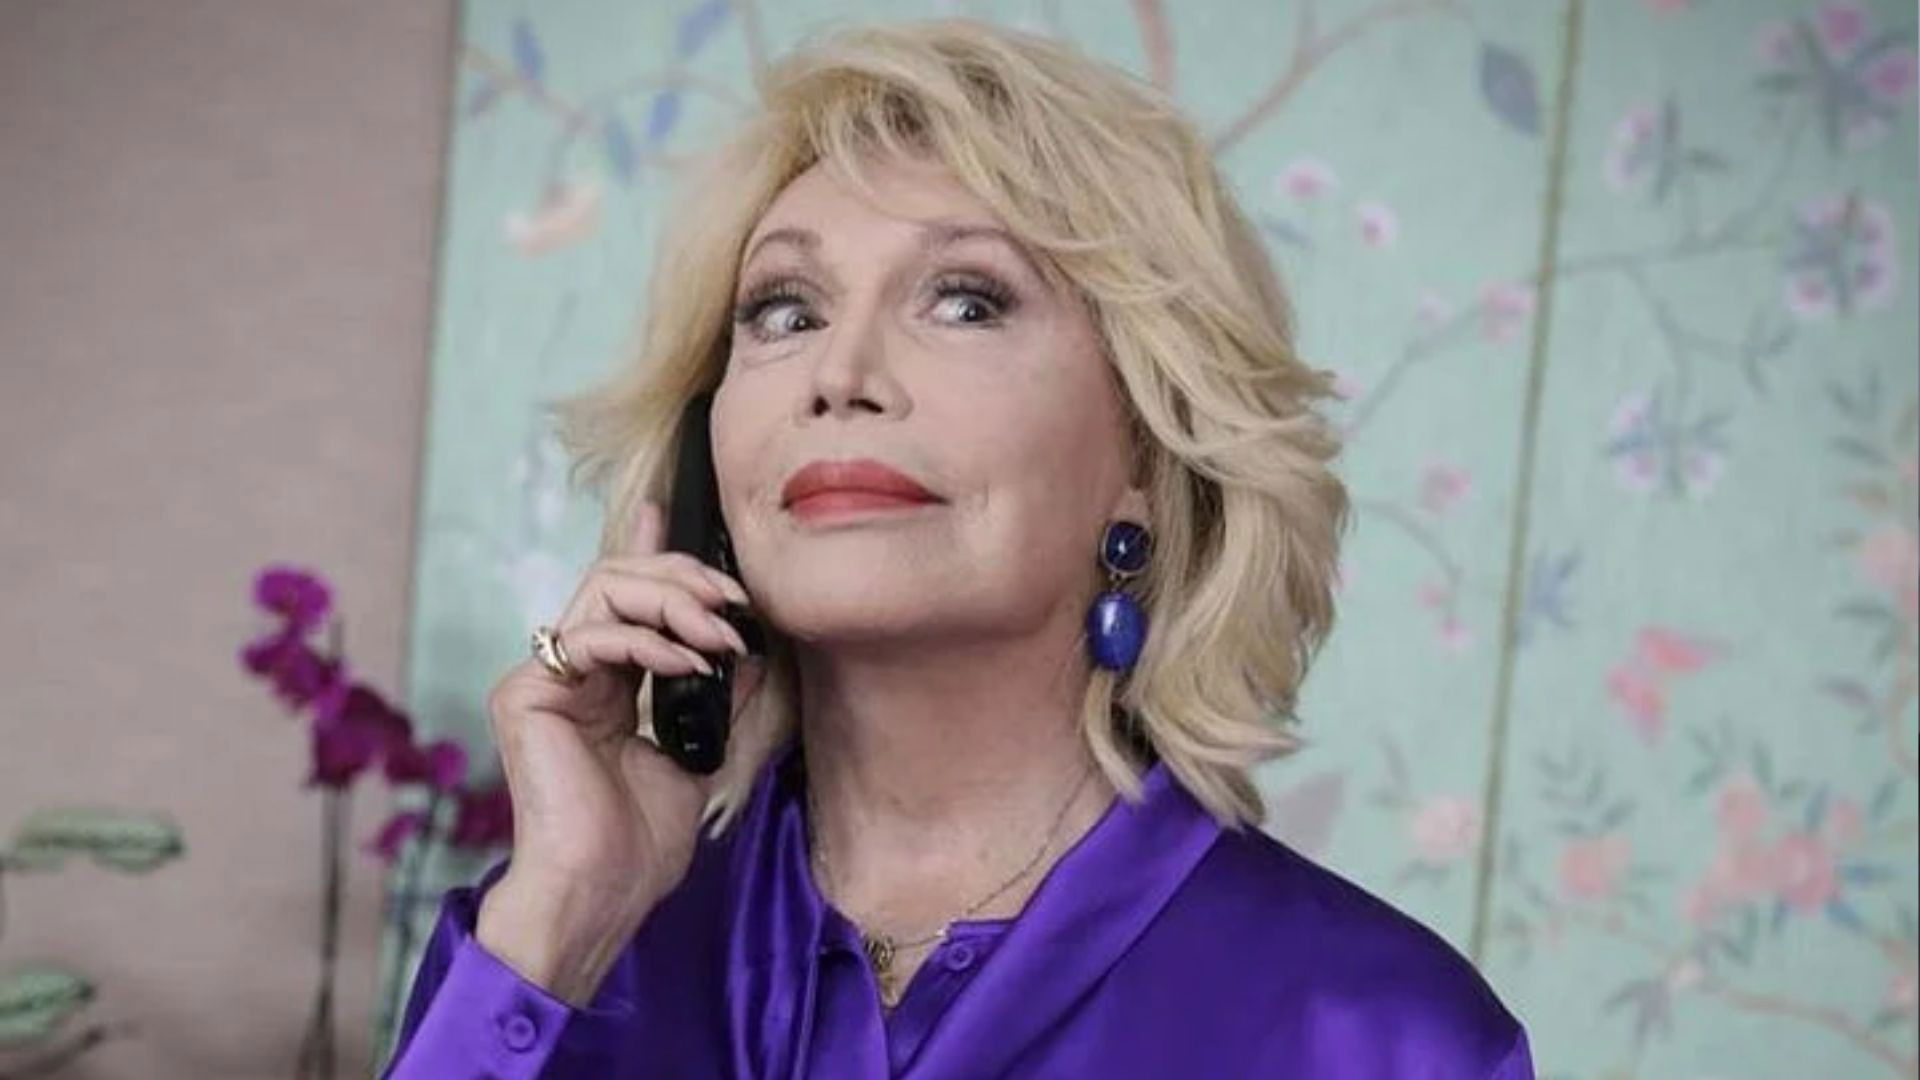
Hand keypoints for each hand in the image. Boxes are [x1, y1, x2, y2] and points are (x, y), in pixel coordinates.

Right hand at [476, 499, 759, 1003]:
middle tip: (734, 600)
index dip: (656, 553)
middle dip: (685, 576)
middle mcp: (571, 673)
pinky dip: (647, 639)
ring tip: (719, 634)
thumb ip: (721, 694)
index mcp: (605, 685)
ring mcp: (544, 679)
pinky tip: (687, 663)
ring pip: (604, 587)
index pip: (629, 597)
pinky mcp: (526, 692)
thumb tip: (752, 644)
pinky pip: (590, 635)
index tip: (685, 519)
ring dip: (674, 599)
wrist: (600, 893)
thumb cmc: (639, 844)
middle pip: (619, 577)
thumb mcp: (701, 752)